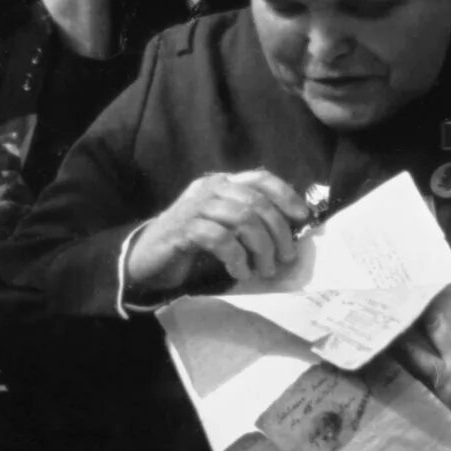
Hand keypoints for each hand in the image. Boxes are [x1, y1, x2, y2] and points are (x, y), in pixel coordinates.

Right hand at [126, 170, 309, 294]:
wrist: (147, 259)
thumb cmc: (191, 244)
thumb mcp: (224, 226)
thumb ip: (250, 221)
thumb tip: (291, 230)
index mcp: (222, 183)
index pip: (260, 178)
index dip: (286, 195)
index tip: (302, 218)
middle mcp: (210, 189)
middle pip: (257, 203)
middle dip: (278, 232)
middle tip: (285, 258)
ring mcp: (195, 207)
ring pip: (243, 219)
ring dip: (261, 248)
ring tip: (264, 270)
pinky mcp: (184, 229)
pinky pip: (221, 239)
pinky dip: (237, 257)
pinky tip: (240, 272)